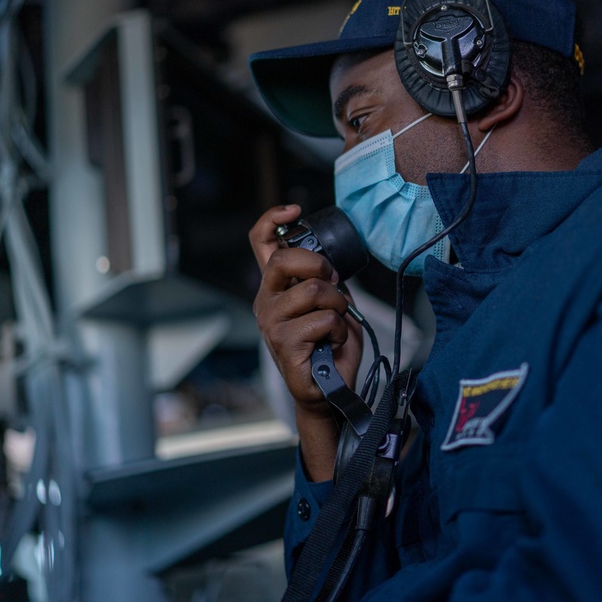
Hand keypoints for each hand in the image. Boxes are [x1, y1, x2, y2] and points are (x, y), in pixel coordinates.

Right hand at [249, 205, 363, 479]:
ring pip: (313, 291)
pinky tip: (333, 343)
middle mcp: (266, 301)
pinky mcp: (284, 344)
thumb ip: (324, 281)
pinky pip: (323, 320)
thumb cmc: (330, 347)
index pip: (261, 244)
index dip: (272, 220)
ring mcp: (271, 323)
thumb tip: (328, 264)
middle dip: (321, 268)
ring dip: (338, 305)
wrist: (329, 391)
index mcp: (275, 287)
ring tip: (337, 323)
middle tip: (335, 287)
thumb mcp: (332, 304)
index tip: (294, 210)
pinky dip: (339, 329)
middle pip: (286, 260)